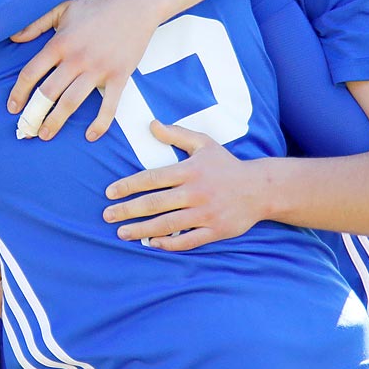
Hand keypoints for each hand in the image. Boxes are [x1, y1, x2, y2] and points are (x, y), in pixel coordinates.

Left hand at [6, 0, 158, 142]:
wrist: (135, 5)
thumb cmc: (96, 8)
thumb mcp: (62, 9)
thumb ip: (36, 24)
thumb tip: (13, 38)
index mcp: (60, 43)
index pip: (31, 73)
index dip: (18, 93)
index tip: (12, 107)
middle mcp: (76, 58)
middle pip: (48, 93)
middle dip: (33, 114)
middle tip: (26, 129)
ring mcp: (98, 69)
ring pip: (72, 102)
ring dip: (56, 121)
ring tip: (45, 134)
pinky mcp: (119, 76)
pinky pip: (109, 106)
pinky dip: (100, 123)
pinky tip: (90, 136)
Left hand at [102, 121, 265, 249]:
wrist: (261, 188)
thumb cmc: (227, 165)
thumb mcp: (204, 144)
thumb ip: (176, 134)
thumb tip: (151, 125)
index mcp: (190, 170)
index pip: (152, 178)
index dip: (128, 186)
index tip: (110, 192)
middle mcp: (196, 192)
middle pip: (154, 203)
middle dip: (127, 210)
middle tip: (107, 215)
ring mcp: (206, 213)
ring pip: (167, 225)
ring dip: (142, 230)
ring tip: (122, 232)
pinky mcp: (216, 230)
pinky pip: (188, 240)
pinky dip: (169, 244)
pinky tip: (152, 243)